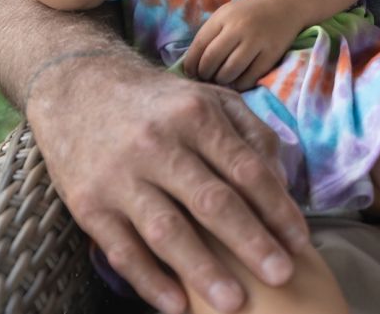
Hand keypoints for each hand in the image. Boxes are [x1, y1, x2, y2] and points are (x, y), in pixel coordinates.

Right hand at [26, 53, 309, 313]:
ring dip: (204, 271)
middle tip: (283, 275)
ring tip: (234, 304)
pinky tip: (178, 306)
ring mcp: (120, 177)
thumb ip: (252, 134)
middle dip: (251, 243)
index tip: (300, 242)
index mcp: (196, 116)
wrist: (79, 87)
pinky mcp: (88, 205)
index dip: (277, 208)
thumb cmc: (160, 101)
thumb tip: (281, 183)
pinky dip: (150, 282)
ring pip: (168, 231)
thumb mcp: (212, 97)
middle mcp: (159, 146)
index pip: (247, 170)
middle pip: (212, 202)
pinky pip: (122, 251)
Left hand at [184, 0, 299, 90]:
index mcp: (224, 16)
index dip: (191, 64)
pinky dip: (240, 84)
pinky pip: (249, 78)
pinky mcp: (272, 54)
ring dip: (221, 80)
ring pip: (229, 71)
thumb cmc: (249, 13)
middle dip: (204, 74)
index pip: (199, 45)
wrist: (285, 5)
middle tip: (206, 77)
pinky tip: (238, 80)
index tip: (192, 72)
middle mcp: (240, 28)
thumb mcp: (226, 14)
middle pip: (212, 60)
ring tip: (222, 78)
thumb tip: (192, 66)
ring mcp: (257, 41)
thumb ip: (209, 34)